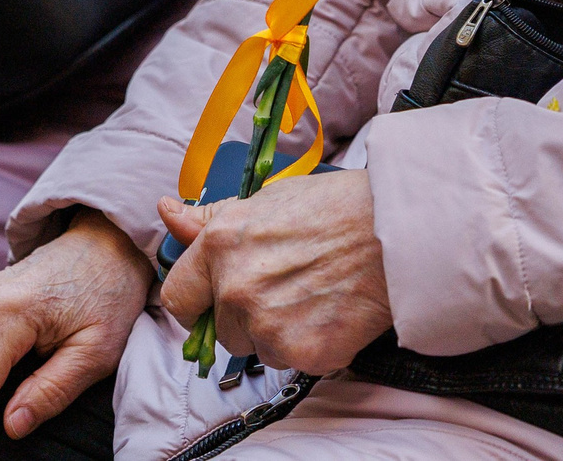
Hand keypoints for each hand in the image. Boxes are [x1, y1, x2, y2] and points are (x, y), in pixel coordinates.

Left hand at [157, 170, 391, 373]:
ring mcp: (267, 325)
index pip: (178, 297)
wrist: (395, 232)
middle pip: (221, 328)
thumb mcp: (263, 201)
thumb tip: (167, 214)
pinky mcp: (302, 353)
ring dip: (277, 333)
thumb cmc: (333, 208)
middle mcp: (234, 289)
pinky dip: (309, 346)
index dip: (197, 301)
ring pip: (256, 348)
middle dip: (245, 317)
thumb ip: (210, 220)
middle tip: (285, 289)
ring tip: (313, 296)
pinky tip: (330, 313)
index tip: (216, 300)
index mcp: (219, 246)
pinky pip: (291, 361)